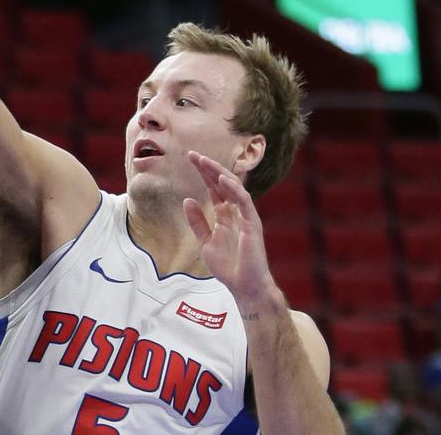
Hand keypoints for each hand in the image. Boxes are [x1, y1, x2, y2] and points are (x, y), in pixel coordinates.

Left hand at [182, 151, 278, 304]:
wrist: (244, 286)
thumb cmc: (229, 266)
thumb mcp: (205, 241)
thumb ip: (197, 221)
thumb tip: (187, 200)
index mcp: (225, 215)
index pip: (214, 188)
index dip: (203, 173)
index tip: (190, 158)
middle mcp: (236, 212)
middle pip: (222, 184)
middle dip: (208, 168)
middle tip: (193, 154)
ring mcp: (245, 217)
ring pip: (233, 188)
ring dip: (219, 173)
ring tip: (204, 161)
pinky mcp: (252, 224)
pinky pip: (244, 202)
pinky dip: (233, 189)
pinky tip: (221, 179)